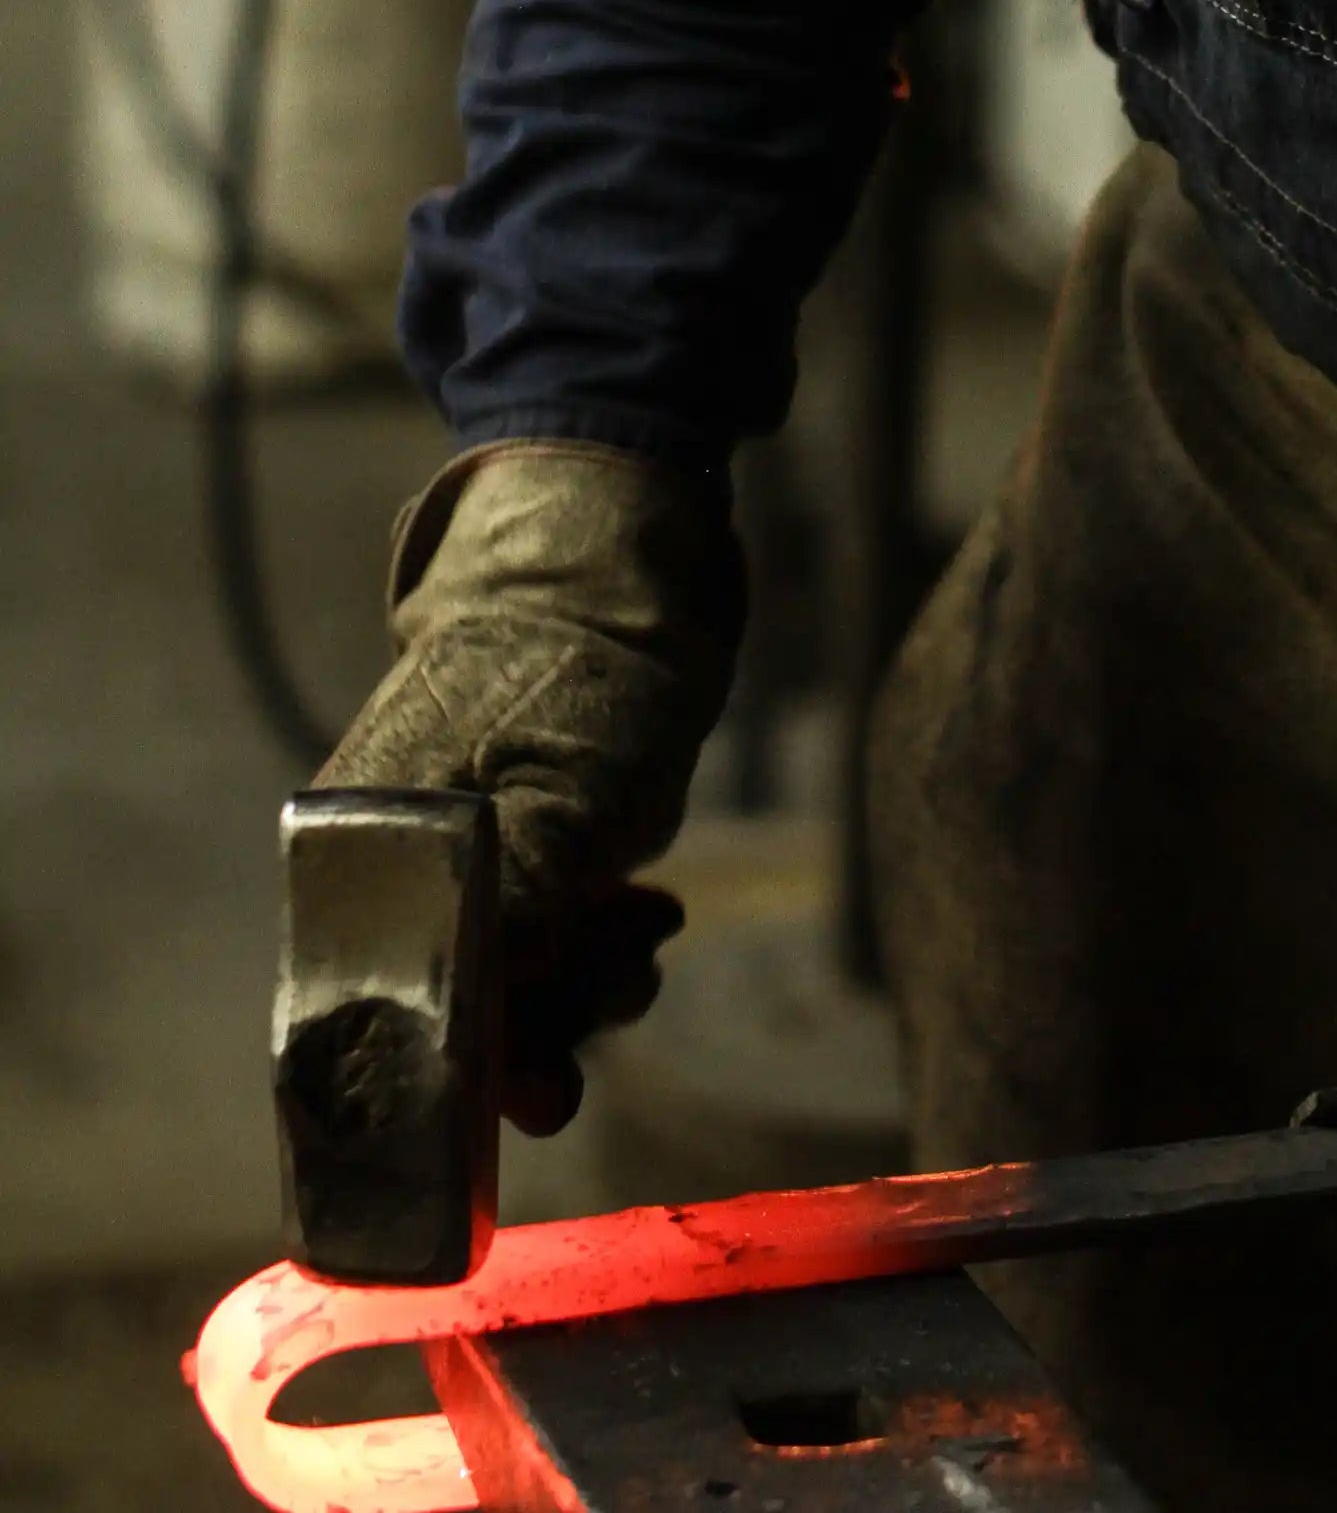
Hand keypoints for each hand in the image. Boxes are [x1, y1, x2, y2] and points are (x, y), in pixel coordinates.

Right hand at [318, 440, 743, 1132]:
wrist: (615, 567)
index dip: (452, 1072)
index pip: (370, 1013)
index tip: (533, 1099)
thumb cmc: (581, 675)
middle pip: (445, 1004)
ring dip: (585, 981)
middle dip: (543, 1024)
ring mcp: (450, 851)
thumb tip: (489, 1043)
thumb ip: (514, 924)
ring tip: (645, 931)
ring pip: (509, 974)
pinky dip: (596, 940)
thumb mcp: (560, 808)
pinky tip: (646, 912)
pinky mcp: (508, 842)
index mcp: (359, 850)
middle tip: (620, 998)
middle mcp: (385, 860)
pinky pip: (542, 929)